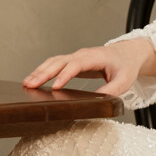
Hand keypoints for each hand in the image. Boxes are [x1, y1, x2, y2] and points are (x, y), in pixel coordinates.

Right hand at [22, 38, 155, 97]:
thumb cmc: (126, 66)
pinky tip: (34, 80)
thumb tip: (97, 102)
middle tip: (30, 85)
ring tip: (27, 83)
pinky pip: (55, 64)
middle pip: (59, 61)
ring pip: (54, 61)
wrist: (128, 53)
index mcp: (95, 57)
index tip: (55, 87)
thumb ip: (111, 91)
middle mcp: (82, 54)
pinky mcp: (73, 61)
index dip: (65, 75)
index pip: (76, 65)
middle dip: (44, 73)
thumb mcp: (124, 81)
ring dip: (40, 71)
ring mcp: (76, 57)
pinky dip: (43, 70)